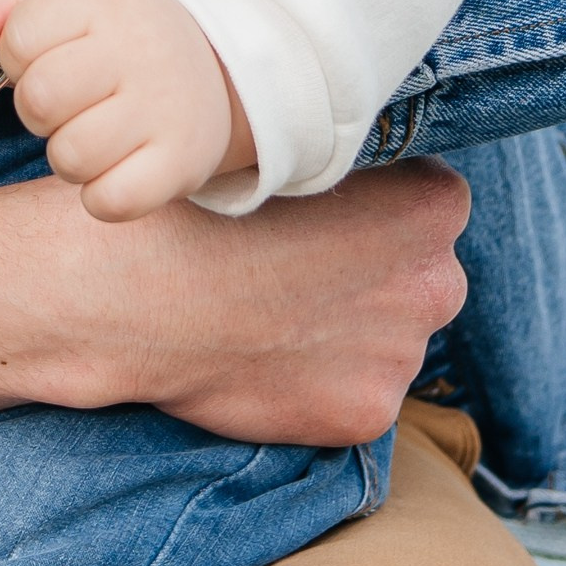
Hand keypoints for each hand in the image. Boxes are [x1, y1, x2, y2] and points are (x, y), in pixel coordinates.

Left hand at [0, 0, 247, 219]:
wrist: (222, 65)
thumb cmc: (124, 35)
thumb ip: (8, 4)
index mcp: (104, 2)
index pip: (20, 36)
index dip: (18, 56)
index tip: (49, 56)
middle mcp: (138, 51)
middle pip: (39, 99)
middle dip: (38, 109)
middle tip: (70, 102)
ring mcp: (164, 110)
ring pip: (69, 157)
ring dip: (69, 155)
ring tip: (95, 133)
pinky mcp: (181, 164)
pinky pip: (110, 202)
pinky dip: (101, 195)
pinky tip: (118, 167)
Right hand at [0, 160, 469, 448]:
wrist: (127, 291)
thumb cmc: (194, 203)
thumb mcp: (281, 151)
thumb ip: (346, 171)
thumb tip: (365, 180)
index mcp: (434, 205)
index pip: (430, 203)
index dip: (374, 208)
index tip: (324, 214)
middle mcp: (437, 282)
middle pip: (419, 275)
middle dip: (373, 275)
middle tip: (296, 268)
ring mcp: (403, 355)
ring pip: (387, 339)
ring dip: (345, 331)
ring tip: (268, 312)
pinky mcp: (365, 414)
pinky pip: (355, 395)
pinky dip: (318, 383)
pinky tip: (265, 356)